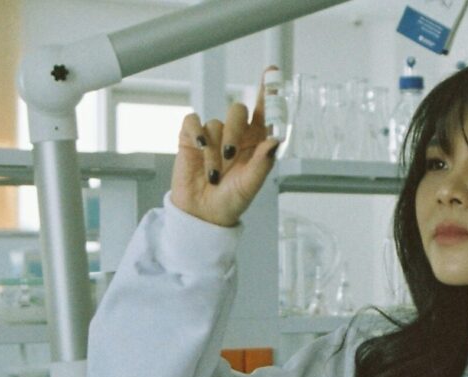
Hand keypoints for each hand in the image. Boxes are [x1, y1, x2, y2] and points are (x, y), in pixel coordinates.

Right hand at [169, 66, 281, 227]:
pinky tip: (199, 148)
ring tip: (214, 173)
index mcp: (255, 142)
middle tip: (231, 156)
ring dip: (215, 151)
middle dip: (236, 131)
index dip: (268, 91)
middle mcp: (236, 135)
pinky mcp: (191, 138)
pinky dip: (197, 133)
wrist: (203, 213)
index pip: (263, 110)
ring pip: (217, 122)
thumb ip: (263, 162)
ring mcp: (213, 135)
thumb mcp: (251, 185)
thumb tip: (276, 140)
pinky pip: (194, 122)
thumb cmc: (231, 199)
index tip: (272, 71)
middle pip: (238, 111)